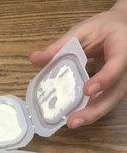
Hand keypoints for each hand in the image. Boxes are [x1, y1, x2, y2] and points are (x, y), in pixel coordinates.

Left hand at [29, 3, 126, 128]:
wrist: (122, 30)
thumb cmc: (103, 29)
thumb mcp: (82, 31)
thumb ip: (60, 46)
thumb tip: (34, 58)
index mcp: (122, 47)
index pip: (116, 65)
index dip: (103, 79)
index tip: (86, 90)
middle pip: (115, 93)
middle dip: (94, 110)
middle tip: (73, 121)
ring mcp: (122, 81)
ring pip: (111, 102)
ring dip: (91, 115)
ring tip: (72, 123)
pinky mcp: (115, 89)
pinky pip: (105, 102)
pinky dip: (90, 110)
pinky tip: (75, 117)